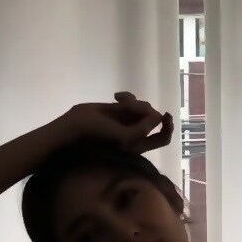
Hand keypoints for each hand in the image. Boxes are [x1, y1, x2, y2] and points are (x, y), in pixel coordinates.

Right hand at [60, 92, 174, 153]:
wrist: (74, 125)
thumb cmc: (97, 135)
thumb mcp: (123, 137)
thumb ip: (142, 129)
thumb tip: (157, 116)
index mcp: (138, 145)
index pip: (163, 137)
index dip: (167, 126)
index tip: (164, 115)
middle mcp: (135, 133)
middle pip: (154, 118)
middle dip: (145, 110)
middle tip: (130, 107)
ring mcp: (128, 121)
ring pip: (144, 107)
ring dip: (134, 102)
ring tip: (118, 100)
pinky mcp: (120, 110)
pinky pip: (133, 100)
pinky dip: (127, 96)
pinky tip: (115, 96)